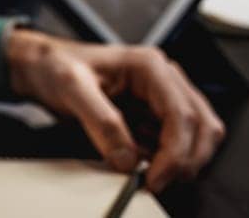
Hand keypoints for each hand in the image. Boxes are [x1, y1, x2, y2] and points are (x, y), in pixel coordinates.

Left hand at [6, 31, 224, 191]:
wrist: (45, 66)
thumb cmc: (58, 66)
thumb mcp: (72, 89)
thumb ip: (101, 122)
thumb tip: (127, 159)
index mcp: (150, 66)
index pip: (183, 115)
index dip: (175, 154)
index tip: (154, 179)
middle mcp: (165, 78)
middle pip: (203, 127)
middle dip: (186, 161)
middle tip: (156, 182)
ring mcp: (165, 95)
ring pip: (201, 135)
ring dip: (182, 160)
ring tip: (149, 170)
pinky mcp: (158, 112)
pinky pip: (180, 140)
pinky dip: (169, 157)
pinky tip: (142, 157)